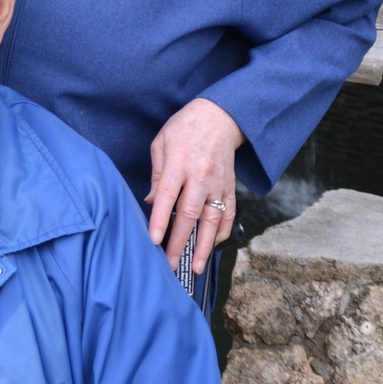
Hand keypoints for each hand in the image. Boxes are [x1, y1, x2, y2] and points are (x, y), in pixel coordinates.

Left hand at [146, 98, 243, 275]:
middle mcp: (201, 174)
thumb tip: (152, 203)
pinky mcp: (231, 186)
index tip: (153, 241)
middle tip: (170, 264)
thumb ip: (157, 175)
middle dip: (180, 242)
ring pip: (212, 219)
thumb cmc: (184, 128)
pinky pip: (229, 214)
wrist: (219, 117)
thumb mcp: (161, 143)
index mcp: (179, 162)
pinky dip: (223, 232)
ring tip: (196, 267)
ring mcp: (219, 182)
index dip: (159, 219)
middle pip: (190, 213)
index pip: (167, 195)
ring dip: (204, 246)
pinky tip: (215, 246)